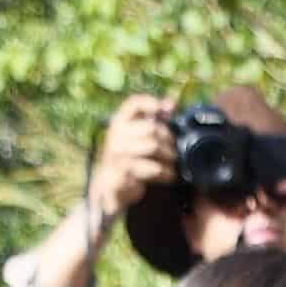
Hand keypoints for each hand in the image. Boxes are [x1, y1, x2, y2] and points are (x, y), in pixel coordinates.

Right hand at [89, 93, 176, 217]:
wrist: (112, 184)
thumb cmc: (130, 156)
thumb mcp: (138, 135)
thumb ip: (153, 119)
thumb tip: (171, 102)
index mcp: (119, 122)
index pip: (133, 104)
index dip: (151, 103)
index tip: (168, 109)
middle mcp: (116, 135)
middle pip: (152, 128)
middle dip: (168, 139)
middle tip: (173, 149)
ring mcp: (117, 154)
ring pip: (153, 146)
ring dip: (169, 156)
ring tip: (172, 163)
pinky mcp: (123, 172)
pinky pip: (152, 168)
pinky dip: (165, 172)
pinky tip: (168, 175)